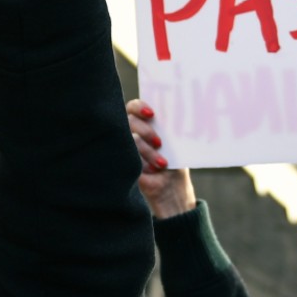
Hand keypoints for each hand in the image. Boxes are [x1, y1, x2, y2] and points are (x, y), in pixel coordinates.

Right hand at [127, 99, 194, 219]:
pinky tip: (151, 171)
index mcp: (144, 125)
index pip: (134, 108)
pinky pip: (126, 157)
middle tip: (159, 142)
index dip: (139, 107)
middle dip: (145, 131)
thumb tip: (172, 113)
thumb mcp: (174, 143)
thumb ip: (167, 128)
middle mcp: (131, 134)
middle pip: (129, 121)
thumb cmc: (174, 164)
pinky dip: (141, 164)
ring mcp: (125, 148)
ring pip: (130, 140)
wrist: (171, 190)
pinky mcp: (122, 164)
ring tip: (162, 164)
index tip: (151, 114)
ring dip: (148, 152)